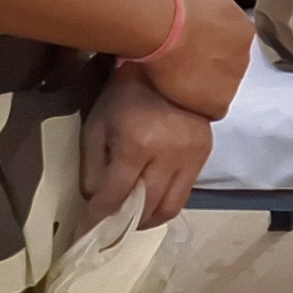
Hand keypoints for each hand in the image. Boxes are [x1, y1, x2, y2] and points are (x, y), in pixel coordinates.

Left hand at [79, 69, 212, 231]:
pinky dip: (167, 203)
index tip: (88, 228)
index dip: (99, 215)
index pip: (115, 195)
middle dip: (125, 223)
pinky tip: (153, 200)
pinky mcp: (204, 155)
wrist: (169, 65)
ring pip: (171, 207)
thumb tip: (94, 198)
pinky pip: (185, 192)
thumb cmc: (125, 95)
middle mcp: (167, 156)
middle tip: (112, 228)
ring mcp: (190, 157)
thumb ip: (93, 165)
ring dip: (150, 220)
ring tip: (134, 220)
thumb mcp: (98, 125)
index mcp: (136, 145)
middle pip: (146, 207)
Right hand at [132, 0, 252, 119]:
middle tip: (181, 65)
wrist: (163, 24)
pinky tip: (181, 98)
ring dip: (202, 88)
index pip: (231, 45)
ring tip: (177, 82)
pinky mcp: (219, 102)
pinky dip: (199, 106)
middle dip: (208, 68)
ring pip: (220, 90)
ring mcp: (235, 81)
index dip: (208, 48)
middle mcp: (246, 56)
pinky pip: (213, 110)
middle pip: (227, 68)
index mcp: (244, 30)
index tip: (190, 47)